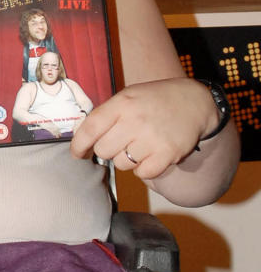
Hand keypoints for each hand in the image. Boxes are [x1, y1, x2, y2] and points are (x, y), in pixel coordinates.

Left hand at [69, 77, 216, 180]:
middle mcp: (135, 120)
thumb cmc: (153, 101)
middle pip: (103, 151)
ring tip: (139, 145)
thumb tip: (81, 138)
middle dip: (106, 150)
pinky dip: (143, 169)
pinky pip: (142, 173)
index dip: (78, 144)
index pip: (90, 128)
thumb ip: (106, 115)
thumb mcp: (127, 97)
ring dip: (126, 159)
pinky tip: (150, 155)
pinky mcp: (168, 154)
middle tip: (119, 143)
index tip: (77, 153)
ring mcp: (152, 138)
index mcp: (122, 104)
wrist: (194, 102)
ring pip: (121, 164)